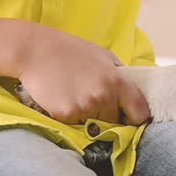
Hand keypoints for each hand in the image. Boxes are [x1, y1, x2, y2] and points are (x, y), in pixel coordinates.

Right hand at [15, 24, 150, 124]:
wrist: (35, 51)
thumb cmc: (69, 50)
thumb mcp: (103, 55)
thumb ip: (120, 75)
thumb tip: (133, 93)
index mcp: (117, 81)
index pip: (140, 112)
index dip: (136, 117)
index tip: (129, 116)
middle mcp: (104, 96)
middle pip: (114, 121)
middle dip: (106, 115)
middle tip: (90, 98)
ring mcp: (84, 108)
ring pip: (93, 124)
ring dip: (87, 116)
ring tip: (74, 95)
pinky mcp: (65, 115)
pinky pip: (74, 124)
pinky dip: (69, 116)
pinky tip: (61, 98)